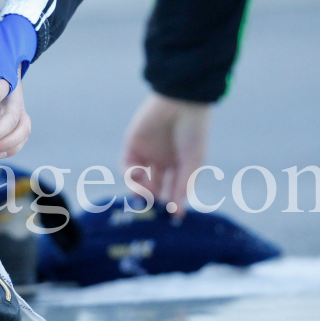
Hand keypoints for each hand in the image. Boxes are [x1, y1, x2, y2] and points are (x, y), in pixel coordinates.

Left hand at [122, 93, 209, 215]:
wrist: (180, 101)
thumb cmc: (193, 130)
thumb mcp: (192, 160)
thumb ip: (183, 185)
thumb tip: (178, 213)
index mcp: (180, 166)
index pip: (172, 192)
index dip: (171, 206)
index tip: (171, 219)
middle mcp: (162, 163)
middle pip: (154, 191)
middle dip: (153, 203)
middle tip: (154, 213)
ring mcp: (146, 155)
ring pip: (138, 183)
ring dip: (141, 192)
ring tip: (148, 194)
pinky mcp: (131, 146)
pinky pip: (126, 168)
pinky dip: (131, 176)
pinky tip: (140, 176)